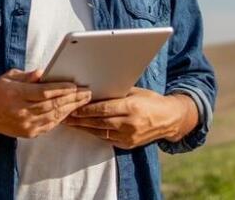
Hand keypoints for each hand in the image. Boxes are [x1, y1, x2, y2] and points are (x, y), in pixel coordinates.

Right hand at [0, 68, 92, 138]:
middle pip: (52, 105)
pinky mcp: (28, 133)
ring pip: (53, 116)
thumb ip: (28, 76)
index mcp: (16, 94)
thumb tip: (44, 72)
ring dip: (70, 108)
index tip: (74, 85)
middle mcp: (21, 111)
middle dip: (72, 98)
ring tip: (83, 101)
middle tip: (87, 92)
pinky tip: (70, 111)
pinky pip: (49, 125)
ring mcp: (25, 124)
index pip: (43, 92)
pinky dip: (61, 118)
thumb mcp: (10, 77)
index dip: (60, 89)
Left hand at [62, 87, 195, 148]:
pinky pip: (107, 139)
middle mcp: (130, 124)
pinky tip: (85, 128)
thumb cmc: (151, 101)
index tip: (72, 107)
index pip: (103, 109)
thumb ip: (116, 93)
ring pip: (100, 132)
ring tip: (69, 123)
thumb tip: (94, 89)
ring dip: (83, 128)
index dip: (86, 109)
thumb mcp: (135, 92)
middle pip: (98, 122)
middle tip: (64, 115)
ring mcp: (130, 137)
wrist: (170, 119)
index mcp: (132, 107)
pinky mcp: (129, 145)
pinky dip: (95, 133)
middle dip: (79, 119)